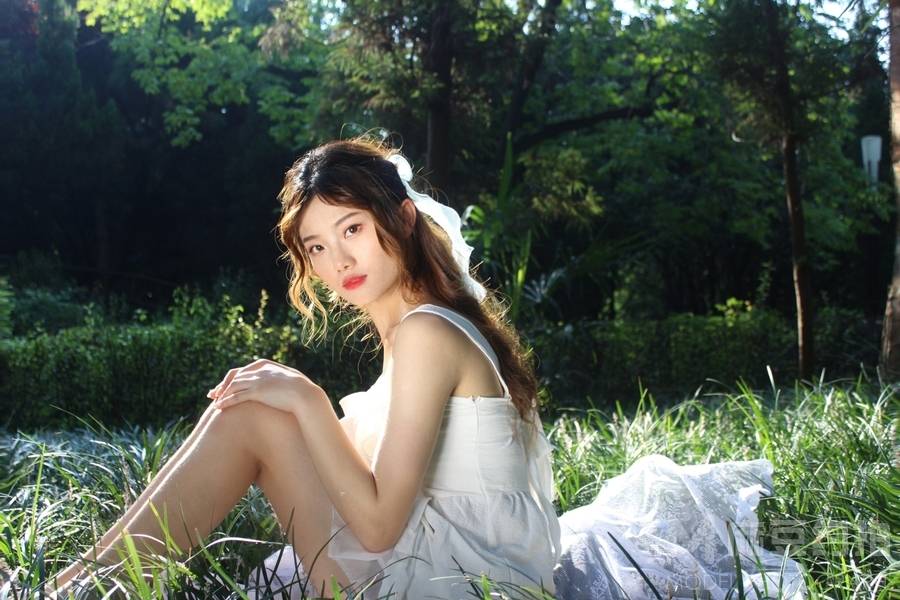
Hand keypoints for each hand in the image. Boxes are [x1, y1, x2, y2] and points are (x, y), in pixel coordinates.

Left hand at [208, 358, 322, 412]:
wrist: (306, 395)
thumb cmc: (301, 389)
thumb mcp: (288, 380)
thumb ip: (278, 379)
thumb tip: (279, 385)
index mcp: (265, 364)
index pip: (242, 370)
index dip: (232, 378)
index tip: (225, 386)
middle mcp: (258, 370)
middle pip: (234, 376)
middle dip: (222, 385)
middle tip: (213, 393)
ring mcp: (257, 380)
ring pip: (233, 386)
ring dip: (221, 394)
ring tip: (214, 402)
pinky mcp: (257, 392)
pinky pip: (236, 396)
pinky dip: (225, 401)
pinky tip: (218, 408)